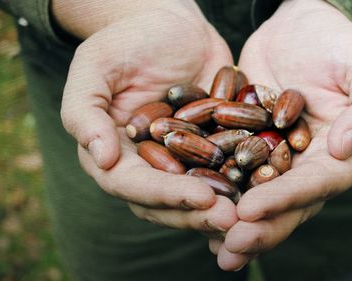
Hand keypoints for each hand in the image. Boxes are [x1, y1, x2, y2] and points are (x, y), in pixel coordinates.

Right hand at [60, 2, 237, 234]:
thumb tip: (102, 160)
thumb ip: (85, 113)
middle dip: (198, 214)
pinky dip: (242, 185)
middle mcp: (145, 165)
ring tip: (251, 216)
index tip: (201, 198)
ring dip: (222, 209)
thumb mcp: (95, 67)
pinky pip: (224, 171)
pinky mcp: (209, 148)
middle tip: (232, 220)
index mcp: (113, 153)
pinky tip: (266, 192)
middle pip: (166, 202)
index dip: (165, 195)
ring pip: (197, 195)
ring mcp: (179, 160)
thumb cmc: (126, 41)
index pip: (132, 185)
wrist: (170, 24)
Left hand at [214, 0, 351, 270]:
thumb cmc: (339, 43)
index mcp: (344, 156)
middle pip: (286, 204)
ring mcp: (279, 160)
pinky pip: (234, 173)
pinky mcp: (251, 146)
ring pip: (258, 198)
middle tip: (227, 248)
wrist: (299, 25)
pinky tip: (196, 211)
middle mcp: (311, 167)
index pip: (315, 184)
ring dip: (235, 224)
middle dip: (257, 228)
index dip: (284, 200)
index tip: (249, 211)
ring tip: (211, 246)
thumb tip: (347, 149)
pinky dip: (217, 193)